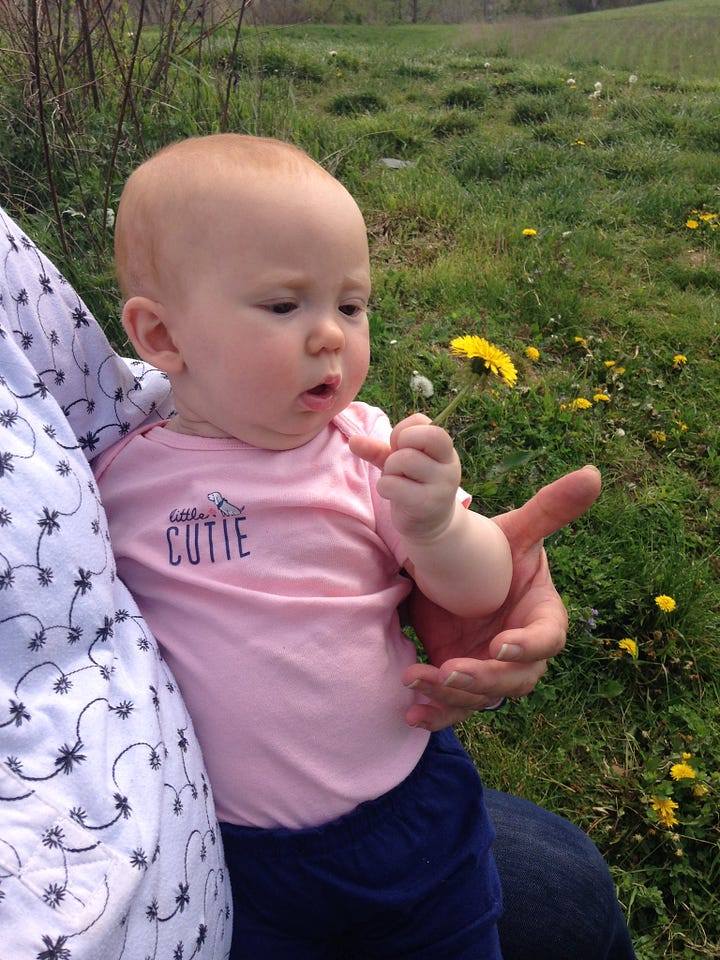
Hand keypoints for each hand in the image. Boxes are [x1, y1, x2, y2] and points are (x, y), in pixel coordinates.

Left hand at [349, 413, 459, 542]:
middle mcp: (449, 465)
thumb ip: (378, 450)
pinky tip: (393, 495)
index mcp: (446, 450)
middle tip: (399, 468)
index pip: (422, 422)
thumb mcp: (399, 464)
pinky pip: (392, 485)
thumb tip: (353, 440)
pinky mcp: (427, 504)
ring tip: (397, 482)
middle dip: (395, 452)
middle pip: (411, 440)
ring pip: (402, 460)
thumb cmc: (414, 487)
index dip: (402, 431)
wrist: (431, 526)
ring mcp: (441, 486)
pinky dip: (384, 487)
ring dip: (389, 471)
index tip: (401, 448)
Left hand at [402, 465, 601, 729]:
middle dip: (483, 679)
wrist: (456, 574)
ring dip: (451, 696)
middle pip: (515, 680)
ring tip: (416, 680)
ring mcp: (491, 672)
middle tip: (450, 669)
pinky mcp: (462, 684)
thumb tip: (593, 473)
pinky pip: (454, 708)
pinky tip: (412, 714)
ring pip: (481, 698)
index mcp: (542, 616)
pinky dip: (435, 714)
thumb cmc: (494, 553)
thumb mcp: (516, 532)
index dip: (529, 646)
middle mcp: (521, 652)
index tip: (501, 644)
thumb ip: (550, 509)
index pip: (548, 639)